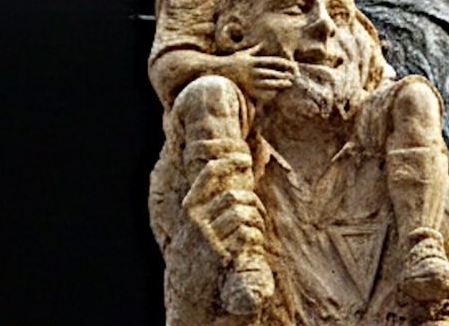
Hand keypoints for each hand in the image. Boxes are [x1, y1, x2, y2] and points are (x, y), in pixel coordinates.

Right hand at [181, 153, 275, 310]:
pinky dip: (256, 238)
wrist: (191, 290)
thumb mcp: (197, 225)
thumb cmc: (200, 252)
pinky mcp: (221, 254)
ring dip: (256, 221)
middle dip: (252, 202)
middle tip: (258, 212)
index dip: (228, 163)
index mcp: (190, 209)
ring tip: (256, 231)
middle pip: (233, 196)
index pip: (208, 174)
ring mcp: (207, 237)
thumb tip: (232, 177)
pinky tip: (253, 245)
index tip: (244, 158)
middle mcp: (196, 220)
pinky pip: (248, 234)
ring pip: (243, 214)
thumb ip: (210, 204)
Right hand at [223, 49, 296, 103]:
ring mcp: (249, 80)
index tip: (293, 66)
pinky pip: (260, 92)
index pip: (273, 61)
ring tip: (289, 84)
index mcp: (254, 61)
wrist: (216, 71)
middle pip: (273, 72)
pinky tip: (277, 93)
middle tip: (294, 77)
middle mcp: (252, 70)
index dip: (285, 63)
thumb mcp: (243, 54)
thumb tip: (263, 44)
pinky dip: (269, 93)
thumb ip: (254, 50)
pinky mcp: (246, 89)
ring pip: (269, 83)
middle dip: (284, 75)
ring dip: (280, 84)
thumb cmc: (231, 62)